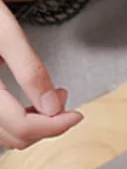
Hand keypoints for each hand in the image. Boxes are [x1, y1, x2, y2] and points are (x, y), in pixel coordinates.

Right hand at [0, 0, 82, 149]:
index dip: (56, 125)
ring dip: (37, 125)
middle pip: (18, 136)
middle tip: (64, 100)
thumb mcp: (5, 32)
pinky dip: (22, 122)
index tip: (77, 115)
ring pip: (10, 135)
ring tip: (52, 100)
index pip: (23, 126)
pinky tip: (34, 104)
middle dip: (48, 124)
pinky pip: (2, 126)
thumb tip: (53, 107)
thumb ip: (30, 70)